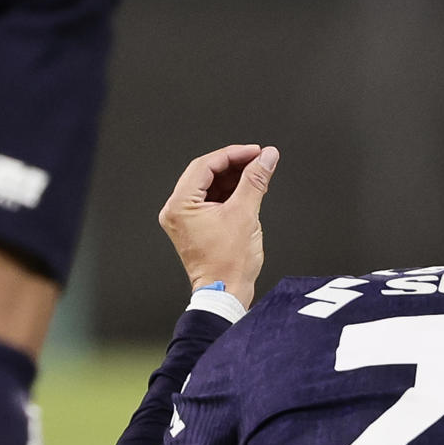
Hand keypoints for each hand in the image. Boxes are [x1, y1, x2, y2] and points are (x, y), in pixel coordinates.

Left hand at [157, 144, 279, 305]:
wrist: (226, 293)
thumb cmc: (228, 265)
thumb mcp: (245, 214)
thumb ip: (256, 181)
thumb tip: (266, 158)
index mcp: (180, 205)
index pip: (205, 166)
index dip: (233, 154)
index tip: (254, 152)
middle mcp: (177, 211)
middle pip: (206, 173)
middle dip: (234, 164)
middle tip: (258, 159)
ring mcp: (185, 220)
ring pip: (210, 186)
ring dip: (233, 178)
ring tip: (257, 173)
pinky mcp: (196, 227)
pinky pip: (211, 200)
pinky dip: (229, 193)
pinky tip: (247, 189)